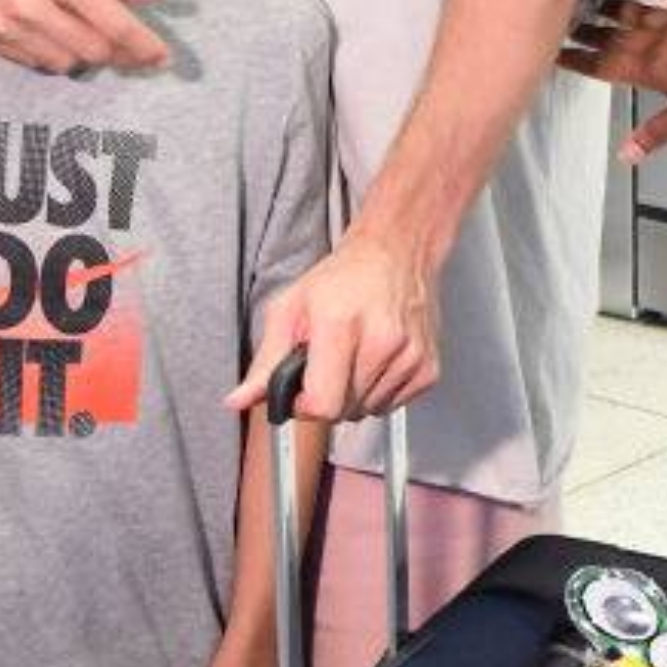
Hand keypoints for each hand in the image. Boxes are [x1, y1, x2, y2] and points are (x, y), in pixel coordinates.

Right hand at [0, 0, 168, 72]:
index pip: (116, 28)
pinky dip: (52, 53)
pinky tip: (58, 33)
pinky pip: (31, 61)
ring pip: (64, 63)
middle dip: (122, 54)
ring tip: (94, 35)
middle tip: (136, 49)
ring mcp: (3, 26)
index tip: (162, 55)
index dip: (145, 46)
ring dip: (86, 54)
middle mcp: (30, 8)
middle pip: (94, 52)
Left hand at [230, 221, 437, 423]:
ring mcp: (409, 357)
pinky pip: (392, 406)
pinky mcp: (428, 368)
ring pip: (367, 411)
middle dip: (327, 396)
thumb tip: (238, 399)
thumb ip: (265, 361)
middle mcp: (381, 342)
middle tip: (327, 363)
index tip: (301, 389)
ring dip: (353, 395)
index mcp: (340, 325)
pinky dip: (378, 392)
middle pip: (343, 412)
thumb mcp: (290, 308)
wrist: (396, 254)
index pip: (322, 405)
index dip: (304, 405)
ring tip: (353, 358)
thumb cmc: (343, 278)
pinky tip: (375, 361)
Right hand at [557, 0, 666, 160]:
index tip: (558, 56)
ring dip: (613, 8)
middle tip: (565, 26)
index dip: (579, 61)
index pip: (605, 65)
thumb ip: (657, 133)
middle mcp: (658, 39)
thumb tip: (629, 154)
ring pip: (635, 12)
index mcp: (651, 67)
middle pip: (613, 36)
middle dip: (586, 32)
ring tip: (594, 3)